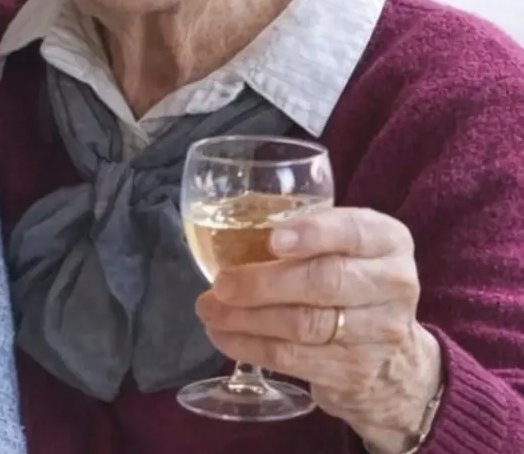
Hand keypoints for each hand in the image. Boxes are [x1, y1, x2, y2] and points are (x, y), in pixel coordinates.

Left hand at [195, 207, 441, 452]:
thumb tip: (230, 231)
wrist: (394, 358)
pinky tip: (223, 335)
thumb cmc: (349, 280)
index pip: (354, 231)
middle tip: (221, 283)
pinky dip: (250, 346)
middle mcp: (393, 285)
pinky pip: (294, 358)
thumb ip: (303, 231)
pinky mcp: (355, 372)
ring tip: (210, 309)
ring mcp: (380, 333)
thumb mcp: (343, 246)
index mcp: (388, 241)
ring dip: (246, 318)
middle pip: (324, 282)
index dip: (313, 234)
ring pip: (304, 325)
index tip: (272, 239)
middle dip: (263, 283)